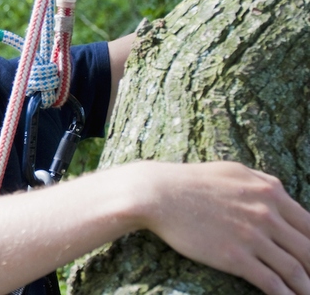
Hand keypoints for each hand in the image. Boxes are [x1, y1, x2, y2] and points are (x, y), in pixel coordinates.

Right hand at [138, 161, 309, 294]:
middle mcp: (267, 213)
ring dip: (306, 286)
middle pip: (308, 249)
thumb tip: (281, 192)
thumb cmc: (191, 181)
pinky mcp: (235, 258)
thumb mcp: (233, 171)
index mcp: (270, 191)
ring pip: (295, 269)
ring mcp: (252, 236)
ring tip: (308, 294)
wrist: (158, 194)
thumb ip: (262, 182)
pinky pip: (272, 283)